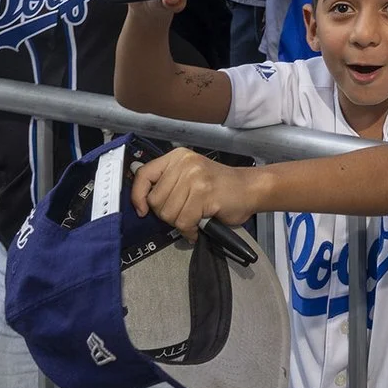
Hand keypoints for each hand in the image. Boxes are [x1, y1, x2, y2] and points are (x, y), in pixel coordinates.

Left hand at [129, 146, 258, 240]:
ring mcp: (195, 177)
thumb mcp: (189, 176)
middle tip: (184, 213)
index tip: (142, 211)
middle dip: (167, 214)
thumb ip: (167, 184)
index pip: (144, 174)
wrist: (250, 188)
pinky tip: (198, 226)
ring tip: (194, 218)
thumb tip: (141, 202)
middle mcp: (184, 163)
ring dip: (180, 223)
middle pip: (155, 201)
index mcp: (177, 157)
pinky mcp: (204, 193)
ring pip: (168, 213)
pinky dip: (190, 230)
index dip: (137, 196)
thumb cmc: (219, 187)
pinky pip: (184, 221)